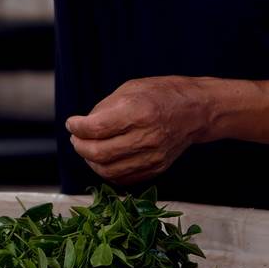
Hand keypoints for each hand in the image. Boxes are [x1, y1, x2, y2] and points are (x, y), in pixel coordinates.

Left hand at [64, 77, 215, 185]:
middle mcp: (146, 137)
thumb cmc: (161, 94)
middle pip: (99, 154)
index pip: (96, 128)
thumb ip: (104, 108)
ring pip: (110, 171)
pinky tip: (104, 160)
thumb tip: (82, 125)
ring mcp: (153, 156)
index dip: (77, 127)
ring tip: (87, 149)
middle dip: (80, 147)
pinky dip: (108, 172)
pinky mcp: (157, 168)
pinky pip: (125, 178)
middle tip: (76, 138)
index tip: (72, 123)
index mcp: (138, 112)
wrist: (196, 111)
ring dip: (91, 162)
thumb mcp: (130, 89)